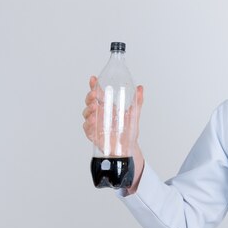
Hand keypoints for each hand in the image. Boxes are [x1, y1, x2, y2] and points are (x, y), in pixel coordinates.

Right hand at [82, 76, 145, 191]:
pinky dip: (88, 123)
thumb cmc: (128, 131)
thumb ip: (137, 101)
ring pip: (86, 113)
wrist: (127, 148)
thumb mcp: (134, 114)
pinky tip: (93, 120)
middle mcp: (99, 113)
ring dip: (88, 108)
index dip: (94, 86)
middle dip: (90, 96)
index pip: (98, 94)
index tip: (93, 79)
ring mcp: (95, 123)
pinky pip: (87, 127)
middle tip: (94, 94)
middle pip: (90, 102)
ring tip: (94, 106)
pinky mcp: (93, 134)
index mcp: (107, 106)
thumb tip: (140, 88)